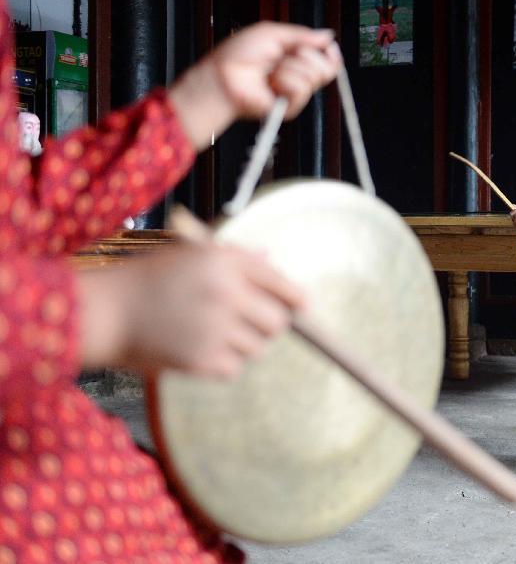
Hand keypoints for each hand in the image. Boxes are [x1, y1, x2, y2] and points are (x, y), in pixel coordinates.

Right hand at [78, 243, 303, 378]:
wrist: (105, 312)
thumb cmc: (148, 278)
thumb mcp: (191, 254)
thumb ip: (235, 258)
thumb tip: (272, 258)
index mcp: (225, 262)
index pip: (280, 283)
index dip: (296, 298)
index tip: (303, 308)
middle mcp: (226, 293)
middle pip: (278, 322)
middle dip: (268, 325)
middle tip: (247, 323)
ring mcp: (215, 328)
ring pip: (257, 348)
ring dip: (242, 345)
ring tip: (209, 332)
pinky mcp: (203, 360)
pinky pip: (234, 367)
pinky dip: (222, 363)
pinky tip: (197, 348)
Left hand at [169, 22, 342, 149]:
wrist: (224, 76)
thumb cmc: (238, 55)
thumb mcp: (272, 33)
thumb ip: (302, 34)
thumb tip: (327, 35)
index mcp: (295, 57)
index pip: (326, 58)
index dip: (330, 52)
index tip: (326, 47)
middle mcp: (297, 75)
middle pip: (326, 69)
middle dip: (307, 57)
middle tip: (286, 56)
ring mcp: (294, 92)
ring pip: (314, 77)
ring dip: (290, 68)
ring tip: (273, 71)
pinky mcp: (290, 107)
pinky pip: (302, 90)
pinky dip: (286, 81)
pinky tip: (273, 82)